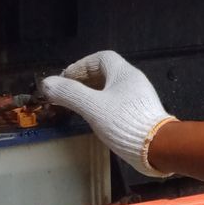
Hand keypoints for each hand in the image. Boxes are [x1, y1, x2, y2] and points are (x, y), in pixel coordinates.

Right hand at [39, 50, 174, 176]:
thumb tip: (47, 83)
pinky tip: (94, 116)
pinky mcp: (141, 112)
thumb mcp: (92, 107)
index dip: (82, 64)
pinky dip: (102, 103)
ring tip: (76, 104)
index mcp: (125, 73)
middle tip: (67, 92)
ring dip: (93, 92)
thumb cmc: (123, 121)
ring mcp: (139, 97)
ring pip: (112, 87)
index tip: (66, 78)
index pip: (102, 58)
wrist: (156, 146)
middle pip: (107, 72)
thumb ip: (70, 94)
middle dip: (85, 79)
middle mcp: (134, 80)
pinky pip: (118, 100)